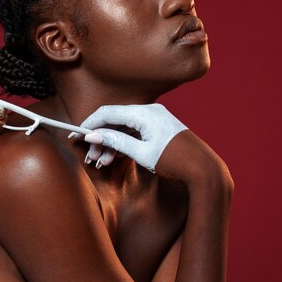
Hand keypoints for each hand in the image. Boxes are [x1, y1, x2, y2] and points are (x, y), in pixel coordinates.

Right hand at [80, 104, 231, 186]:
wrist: (205, 170)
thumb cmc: (176, 161)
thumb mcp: (142, 153)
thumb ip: (117, 142)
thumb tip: (94, 135)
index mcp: (145, 113)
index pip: (108, 112)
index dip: (89, 124)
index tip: (76, 136)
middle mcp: (150, 111)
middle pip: (115, 119)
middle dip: (100, 137)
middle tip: (91, 155)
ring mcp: (155, 119)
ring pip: (124, 127)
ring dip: (111, 143)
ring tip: (102, 161)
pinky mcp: (158, 128)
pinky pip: (134, 131)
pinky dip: (123, 143)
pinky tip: (115, 158)